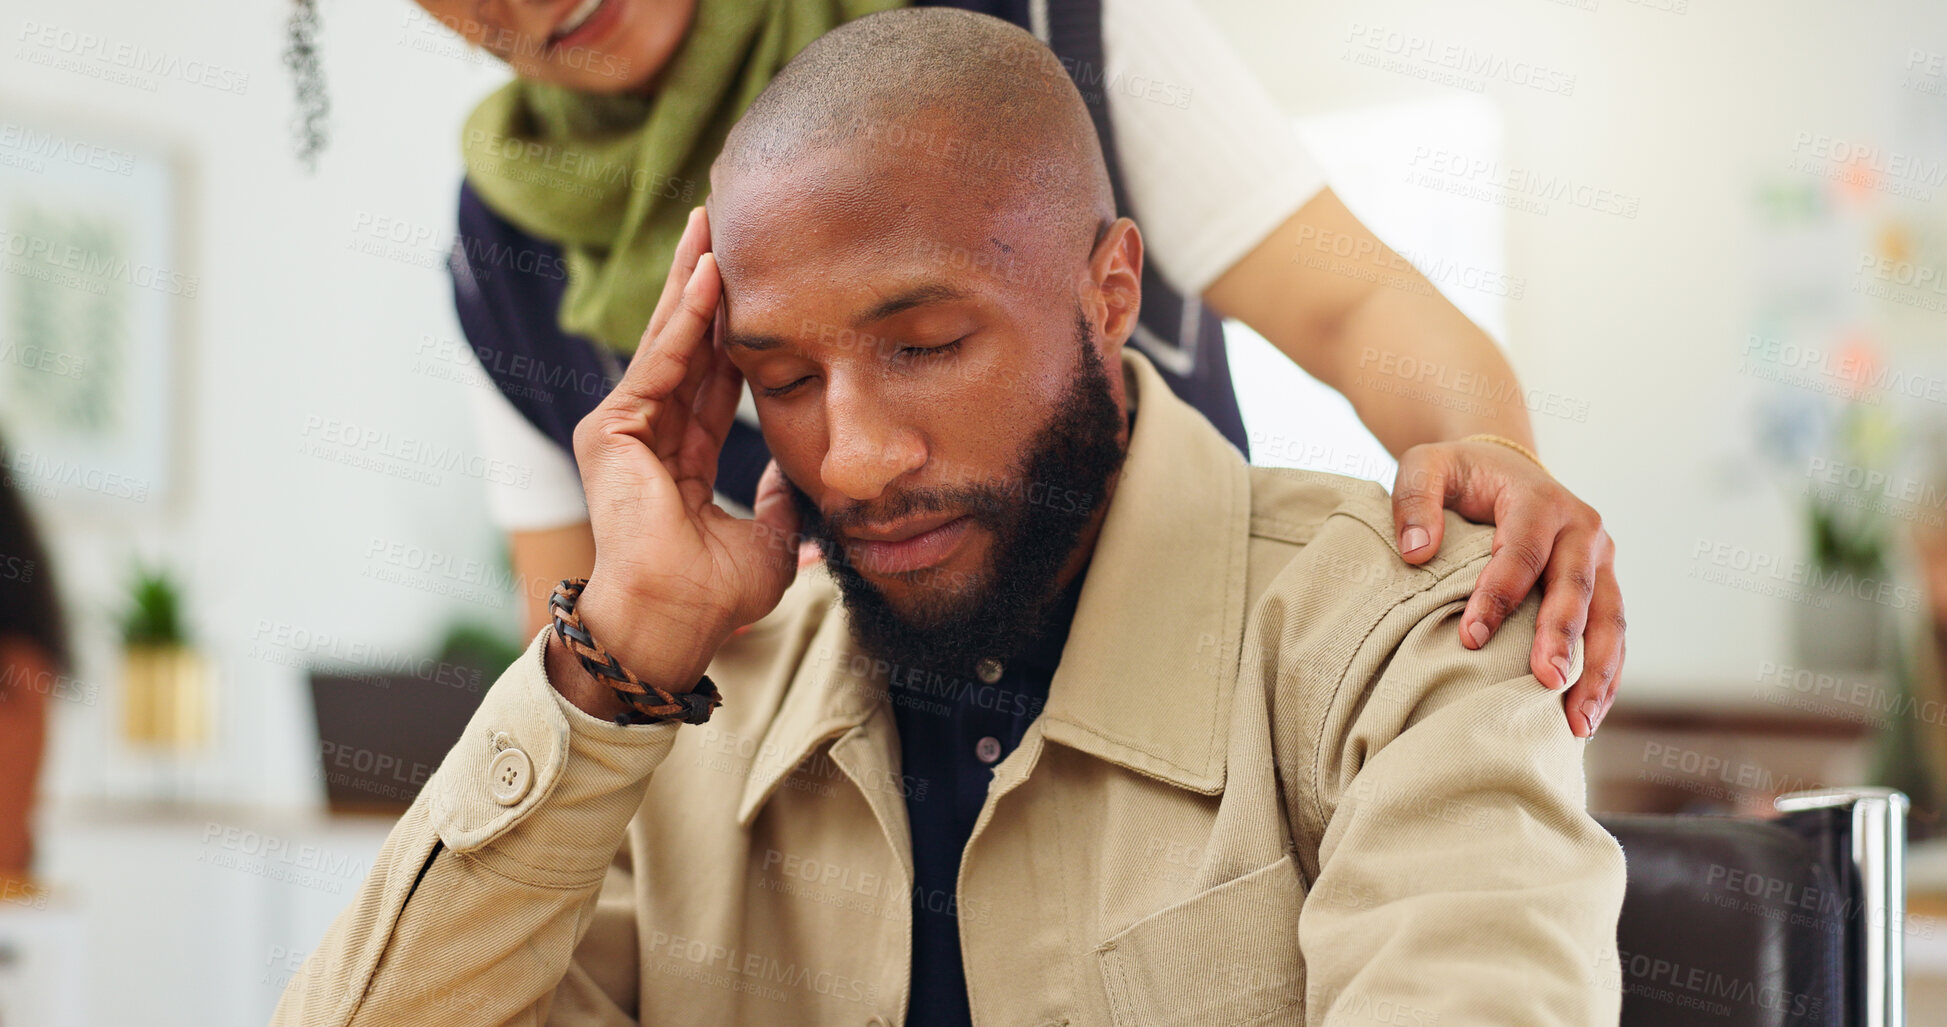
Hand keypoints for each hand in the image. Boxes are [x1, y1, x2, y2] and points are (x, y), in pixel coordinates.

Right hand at [554, 207, 801, 716]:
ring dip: (694, 284)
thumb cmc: (713, 597)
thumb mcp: (769, 538)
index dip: (738, 334)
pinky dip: (686, 319)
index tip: (762, 287)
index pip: (715, 380)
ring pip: (669, 342)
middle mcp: (647, 437)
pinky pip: (660, 362)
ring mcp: (624, 431)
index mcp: (680, 459)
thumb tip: (797, 474)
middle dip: (706, 286)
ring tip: (714, 226)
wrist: (674, 622)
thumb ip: (779, 499)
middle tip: (725, 225)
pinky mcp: (612, 430)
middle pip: (685, 346)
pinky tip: (709, 276)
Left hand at [1390, 440, 1622, 738]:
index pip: (1520, 552)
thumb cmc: (1461, 474)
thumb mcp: (1426, 465)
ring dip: (1597, 671)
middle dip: (1563, 639)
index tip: (1470, 638)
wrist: (1505, 467)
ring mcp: (1600, 560)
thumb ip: (1414, 498)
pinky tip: (1587, 717)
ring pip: (1610, 619)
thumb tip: (1416, 551)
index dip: (1498, 596)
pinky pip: (1613, 635)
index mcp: (1539, 500)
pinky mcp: (1605, 586)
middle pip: (1577, 589)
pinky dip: (1604, 675)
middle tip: (1545, 682)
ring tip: (1578, 722)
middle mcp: (1582, 529)